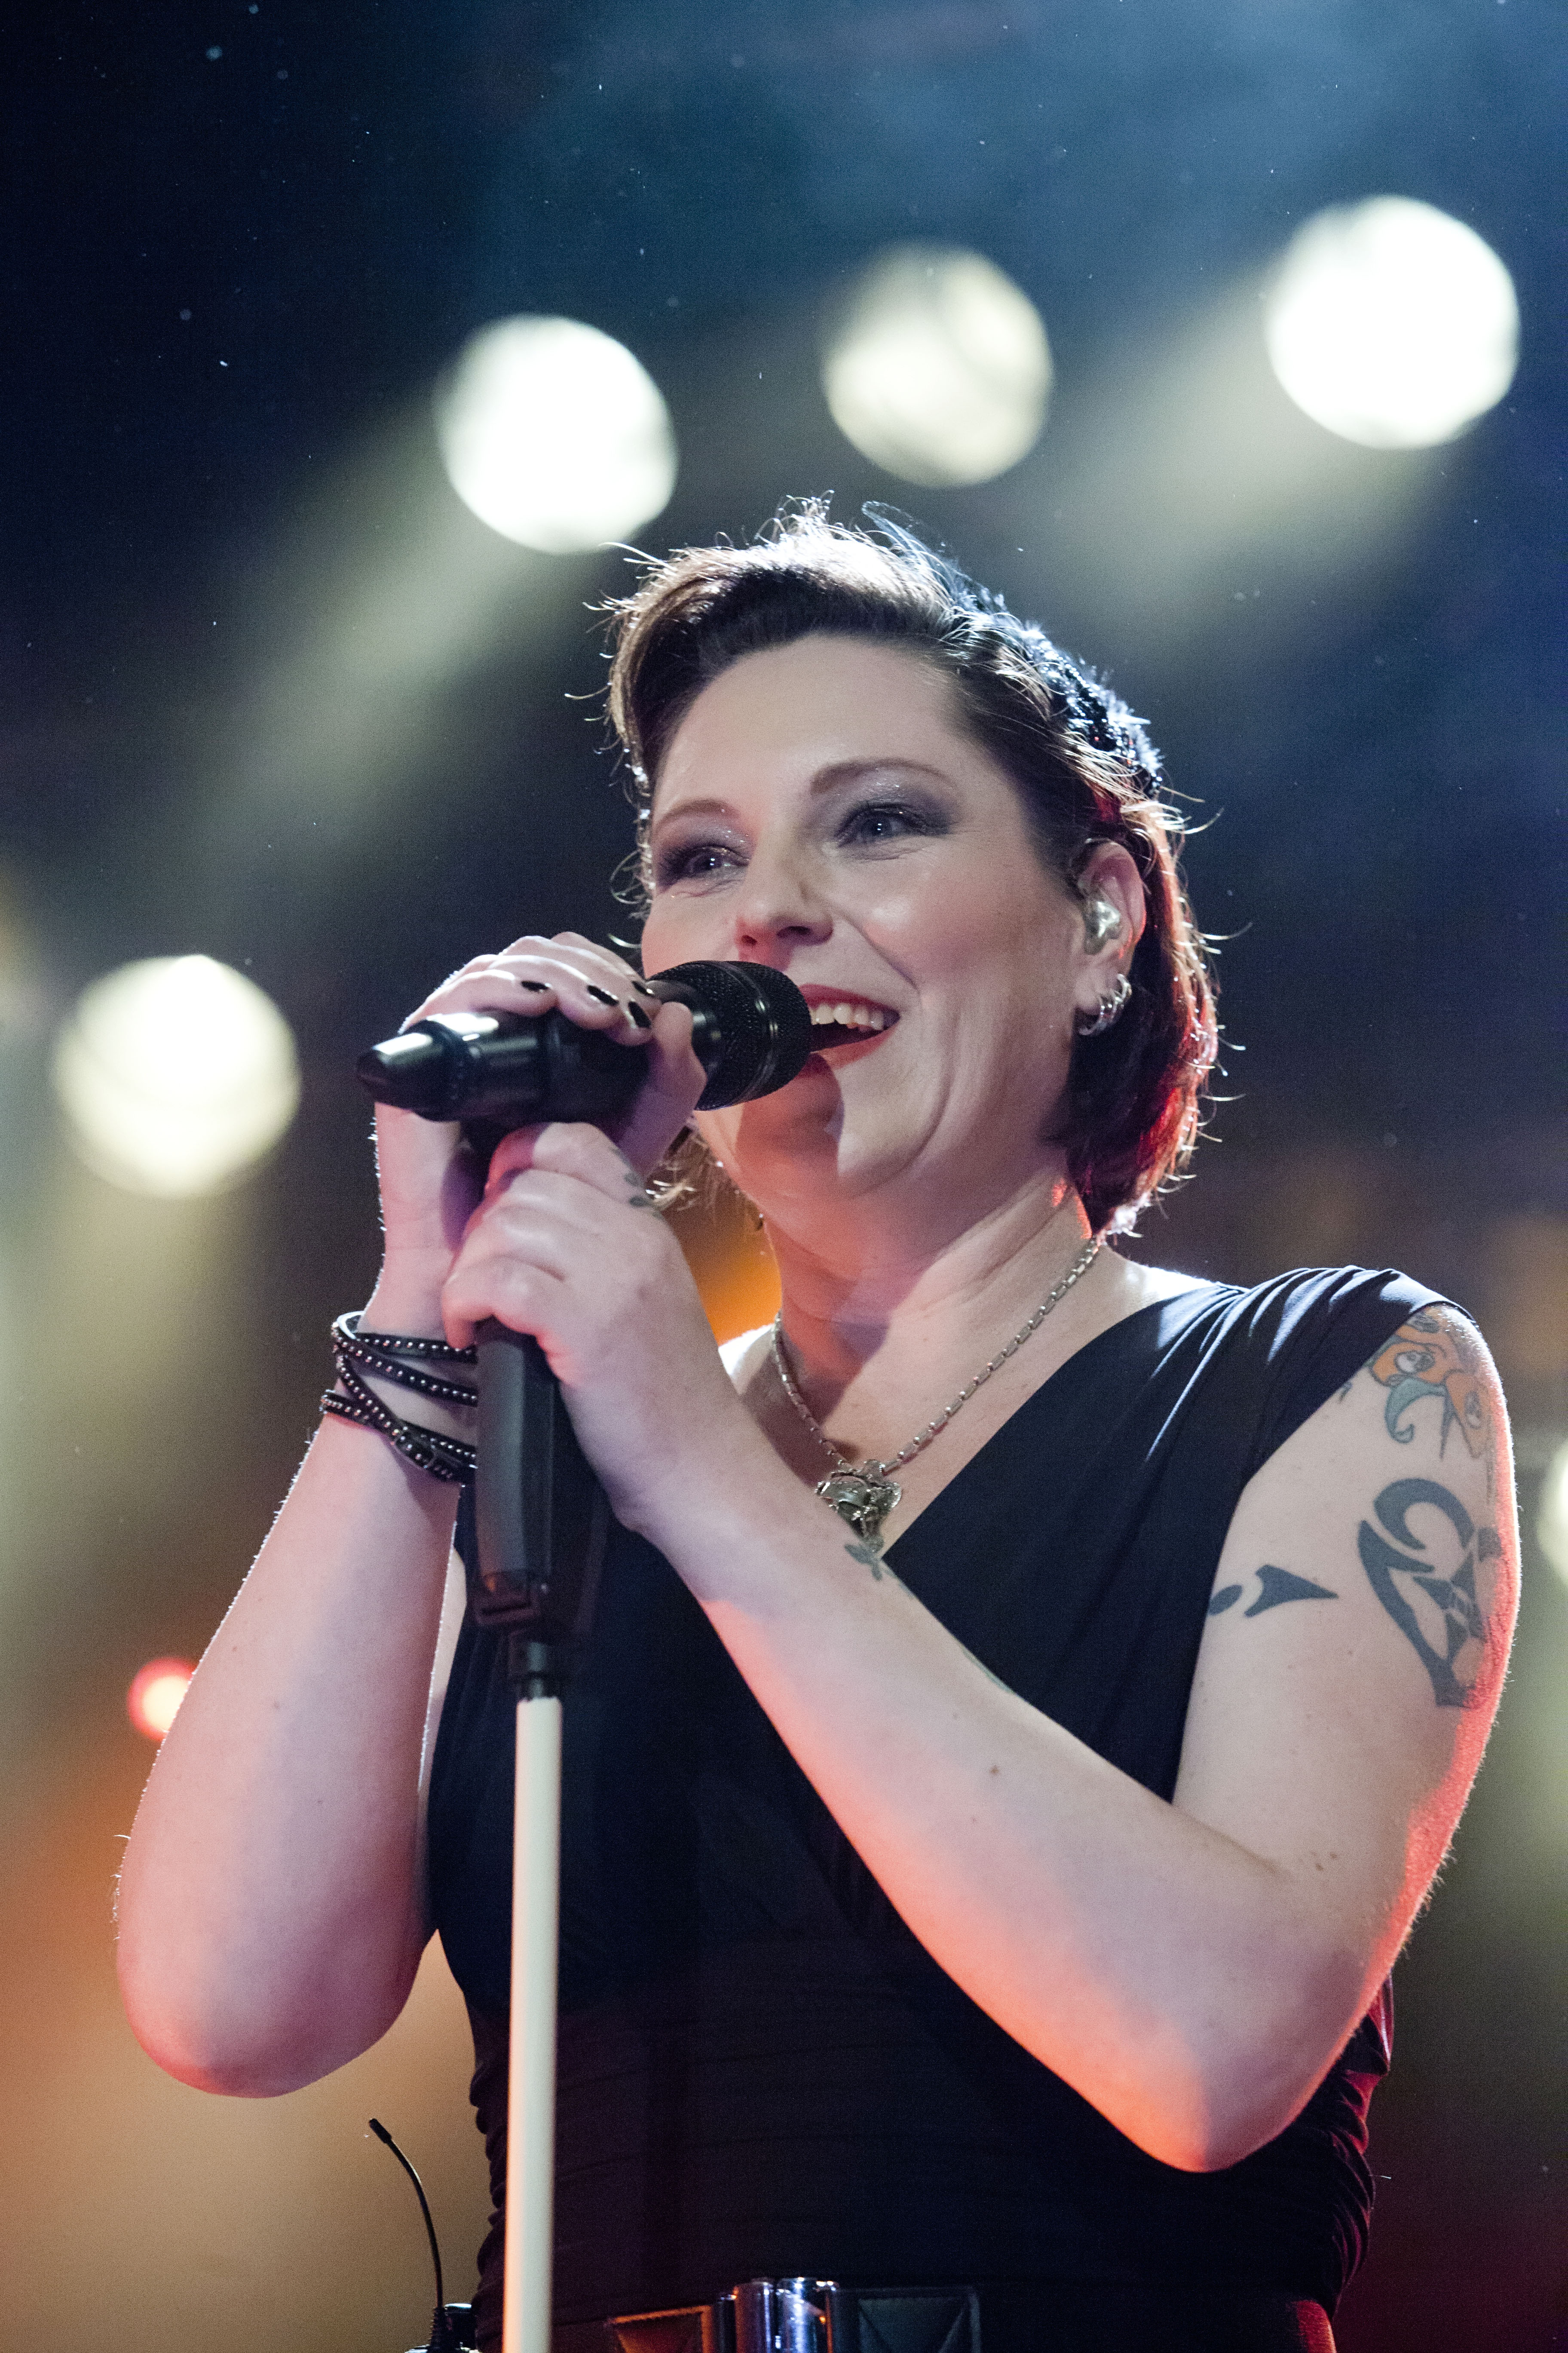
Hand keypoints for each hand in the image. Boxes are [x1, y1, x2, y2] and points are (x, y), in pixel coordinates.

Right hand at [368, 933, 706, 1331]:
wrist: (497, 1258)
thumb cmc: (556, 1199)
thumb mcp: (633, 1132)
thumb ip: (667, 1081)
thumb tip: (678, 1011)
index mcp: (536, 1035)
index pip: (566, 966)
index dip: (606, 970)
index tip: (646, 1009)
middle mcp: (490, 1030)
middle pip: (533, 955)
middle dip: (588, 968)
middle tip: (627, 1008)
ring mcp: (452, 1043)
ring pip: (498, 967)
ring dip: (557, 976)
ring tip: (601, 1011)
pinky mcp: (417, 1063)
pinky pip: (453, 1002)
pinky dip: (502, 990)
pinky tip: (545, 1006)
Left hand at [440, 1120, 746, 1531]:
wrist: (701, 1471)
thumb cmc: (663, 1398)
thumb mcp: (648, 1299)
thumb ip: (605, 1249)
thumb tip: (528, 1214)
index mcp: (648, 1225)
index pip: (571, 1140)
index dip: (518, 1161)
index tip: (498, 1210)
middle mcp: (635, 1237)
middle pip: (524, 1182)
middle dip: (482, 1226)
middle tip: (481, 1279)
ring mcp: (616, 1278)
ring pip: (505, 1225)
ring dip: (470, 1267)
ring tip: (474, 1310)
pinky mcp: (587, 1326)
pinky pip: (500, 1280)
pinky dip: (466, 1301)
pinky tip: (469, 1331)